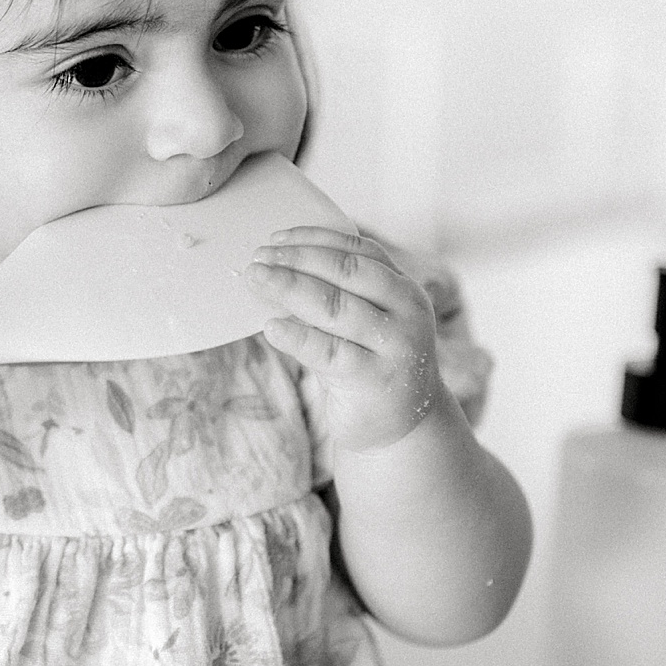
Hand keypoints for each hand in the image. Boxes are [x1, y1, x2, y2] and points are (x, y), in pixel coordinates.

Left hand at [247, 227, 449, 454]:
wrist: (404, 426)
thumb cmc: (371, 363)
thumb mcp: (366, 321)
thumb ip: (338, 293)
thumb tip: (275, 266)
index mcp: (404, 288)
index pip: (358, 250)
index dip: (314, 239)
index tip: (275, 239)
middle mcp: (407, 312)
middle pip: (346, 273)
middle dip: (297, 260)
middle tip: (258, 259)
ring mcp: (396, 346)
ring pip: (336, 308)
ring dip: (290, 289)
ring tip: (257, 280)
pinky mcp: (376, 379)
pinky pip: (329, 351)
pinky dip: (297, 336)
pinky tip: (272, 328)